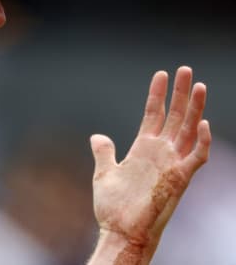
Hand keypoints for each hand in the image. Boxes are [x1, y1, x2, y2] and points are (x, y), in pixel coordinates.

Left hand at [90, 66, 210, 260]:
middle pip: (174, 116)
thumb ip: (104, 152)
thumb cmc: (113, 206)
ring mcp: (171, 164)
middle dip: (181, 93)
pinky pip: (196, 158)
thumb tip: (98, 135)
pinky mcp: (179, 179)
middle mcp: (160, 153)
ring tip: (199, 85)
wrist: (119, 231)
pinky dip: (202, 142)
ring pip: (188, 130)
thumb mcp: (104, 172)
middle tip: (186, 69)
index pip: (153, 114)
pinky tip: (203, 123)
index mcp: (143, 149)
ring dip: (195, 109)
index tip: (161, 74)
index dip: (157, 94)